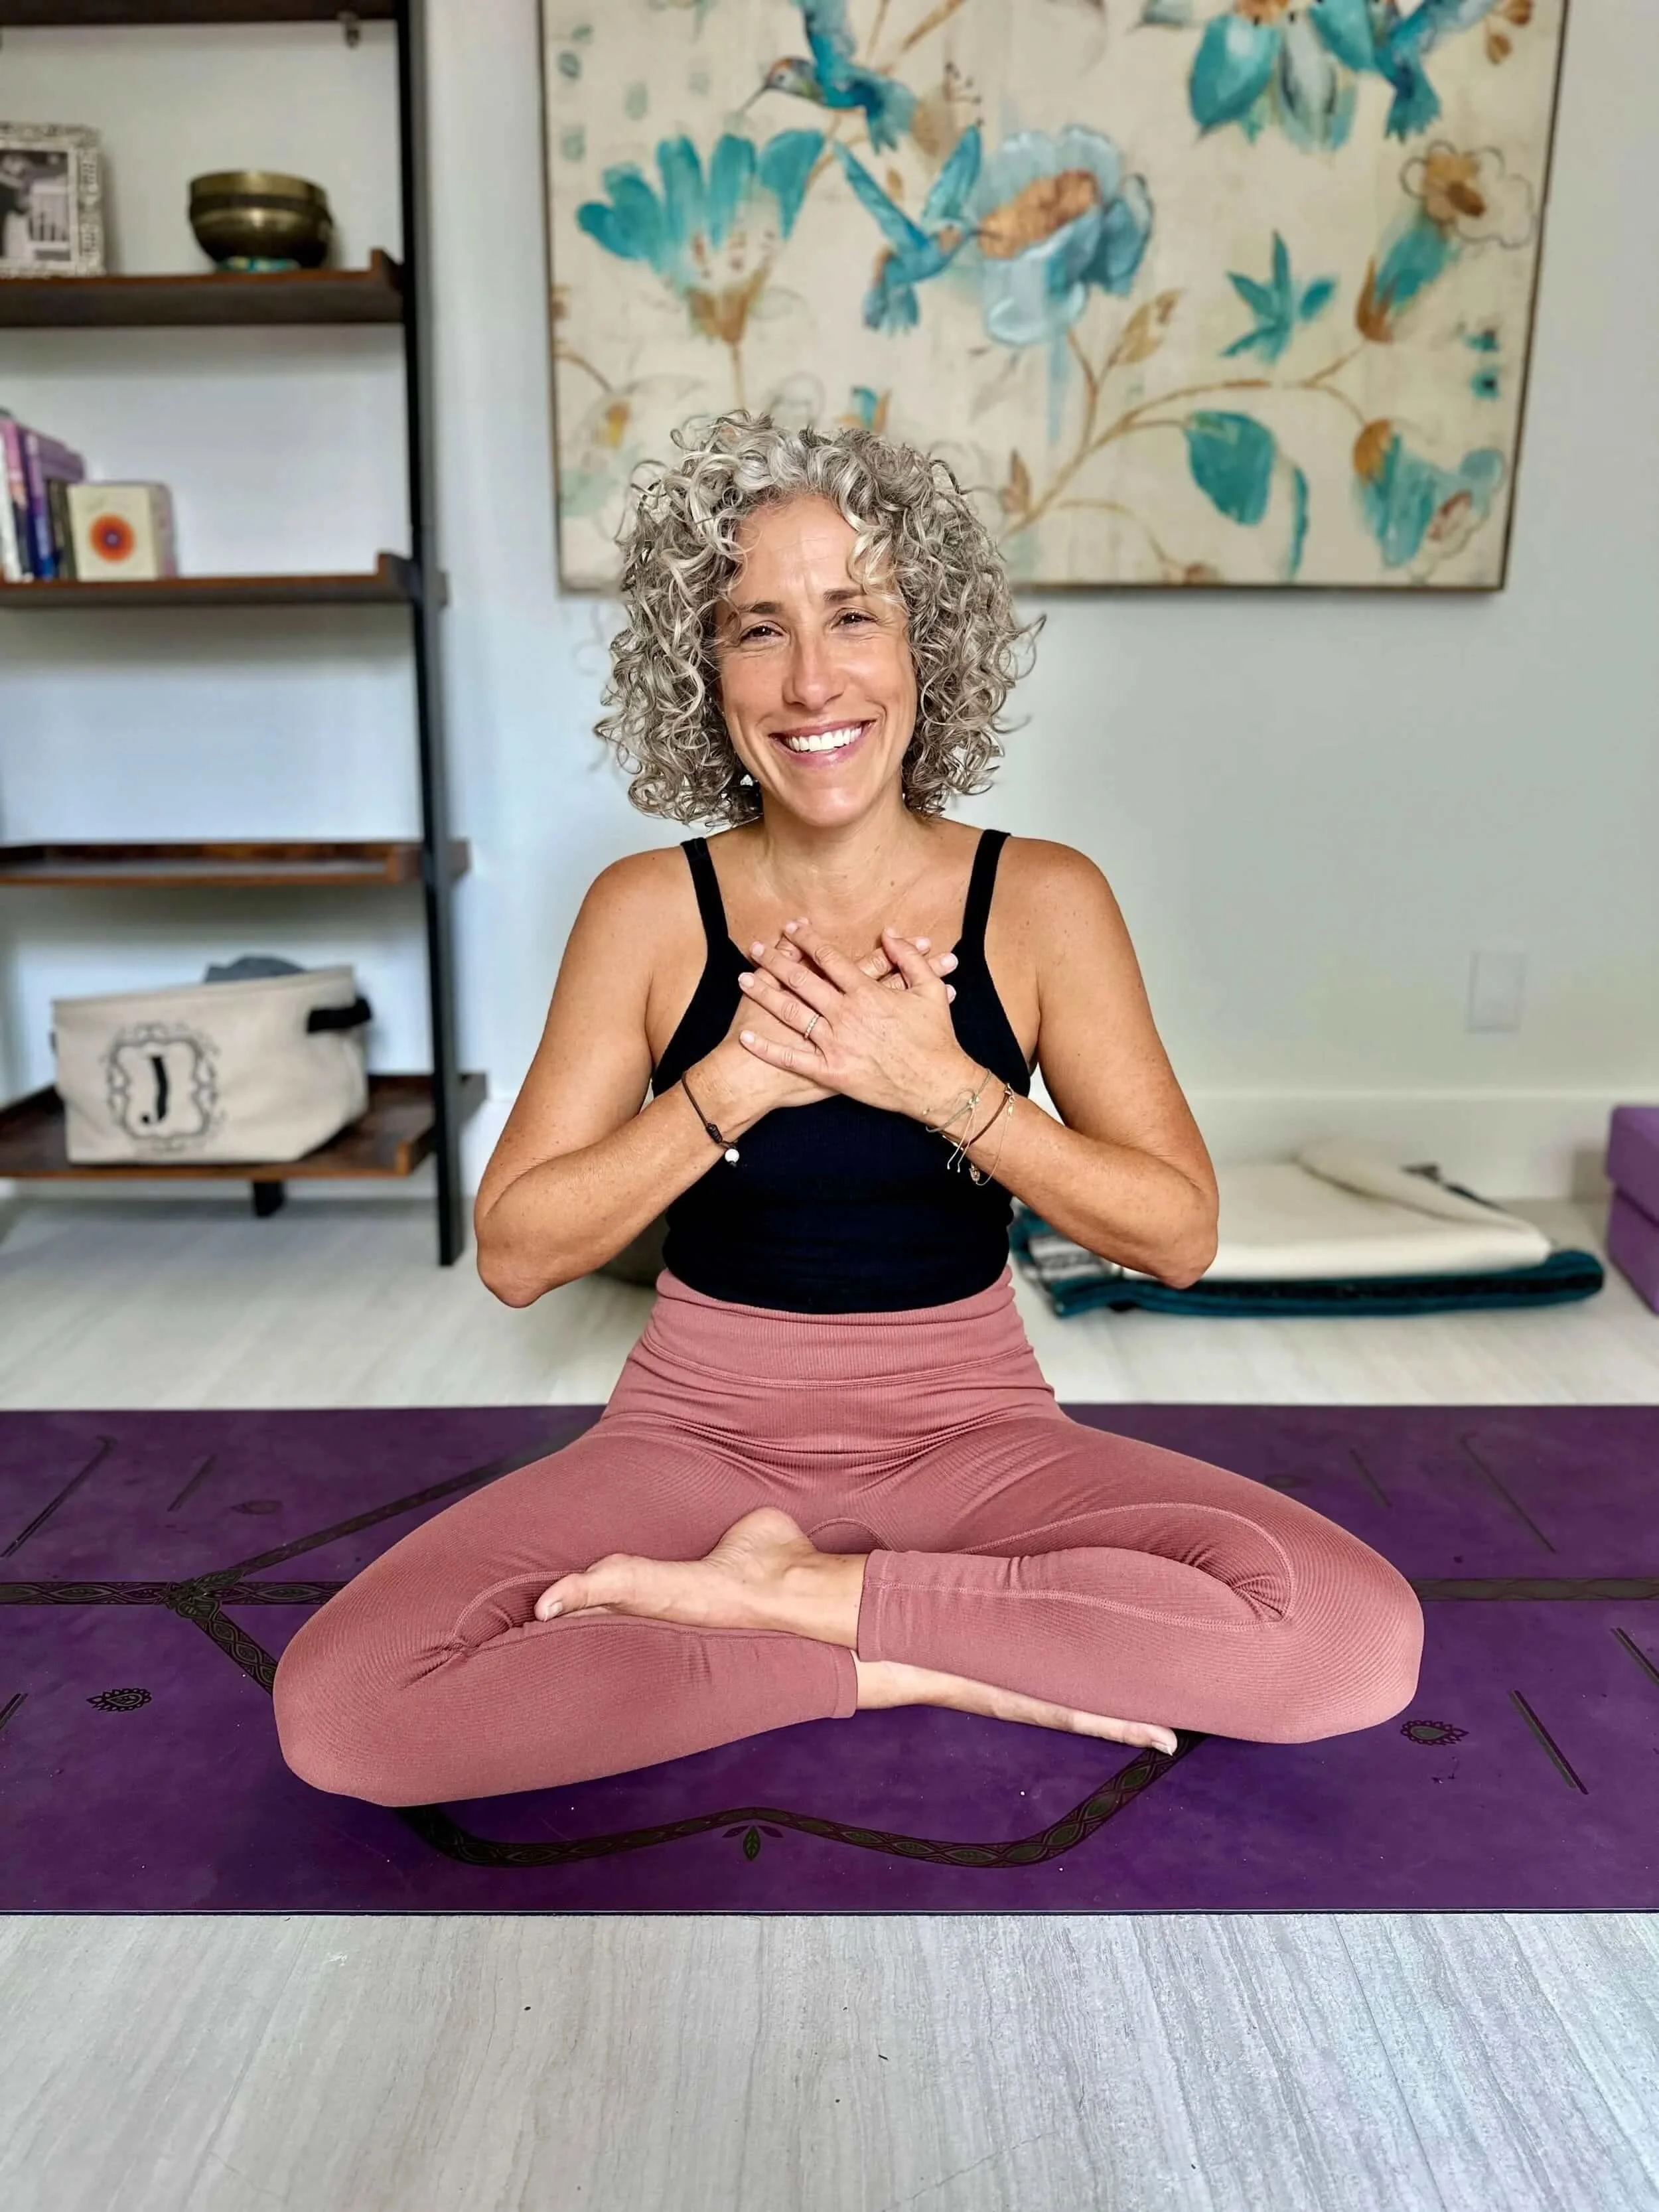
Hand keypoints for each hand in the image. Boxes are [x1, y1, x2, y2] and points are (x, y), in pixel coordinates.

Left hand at [735, 919, 979, 1123]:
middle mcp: (847, 1014)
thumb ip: (909, 958)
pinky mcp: (831, 1072)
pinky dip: (767, 1048)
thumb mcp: (931, 990)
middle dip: (775, 961)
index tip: (790, 929)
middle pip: (802, 980)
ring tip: (743, 979)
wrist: (937, 1085)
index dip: (807, 940)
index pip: (829, 958)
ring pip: (791, 1013)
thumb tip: (889, 933)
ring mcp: (836, 1044)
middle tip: (755, 948)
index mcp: (868, 992)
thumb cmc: (936, 1038)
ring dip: (764, 994)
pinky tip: (746, 1036)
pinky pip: (792, 1059)